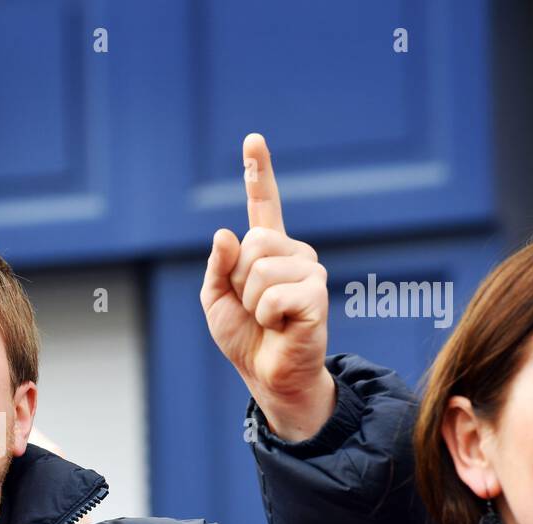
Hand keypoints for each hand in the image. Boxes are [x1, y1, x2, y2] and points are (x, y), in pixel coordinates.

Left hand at [201, 133, 334, 441]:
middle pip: (251, 243)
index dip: (258, 172)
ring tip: (267, 320)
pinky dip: (266, 316)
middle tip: (253, 307)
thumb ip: (217, 266)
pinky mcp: (317, 294)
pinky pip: (273, 295)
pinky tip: (281, 326)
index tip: (253, 140)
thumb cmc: (244, 338)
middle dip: (238, 280)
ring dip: (252, 302)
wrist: (267, 375)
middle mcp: (294, 253)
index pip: (263, 205)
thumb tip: (225, 234)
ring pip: (260, 269)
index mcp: (267, 251)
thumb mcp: (216, 300)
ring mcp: (310, 271)